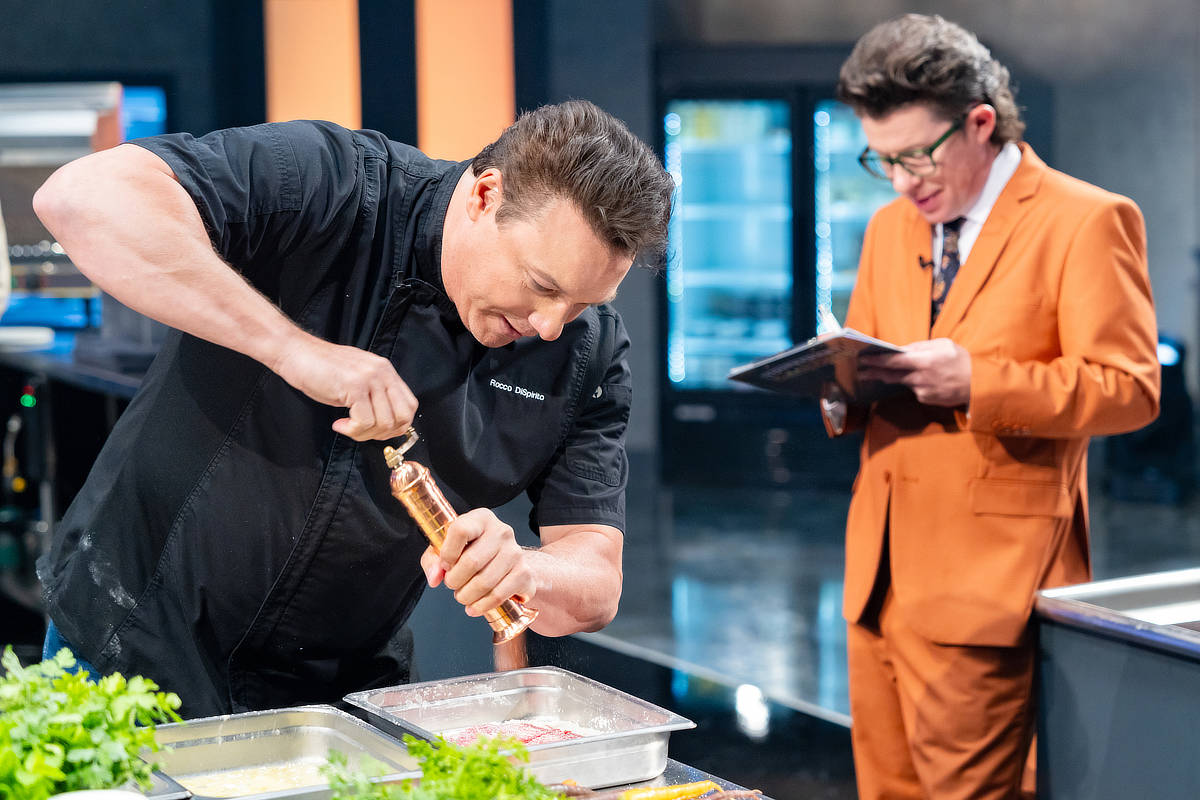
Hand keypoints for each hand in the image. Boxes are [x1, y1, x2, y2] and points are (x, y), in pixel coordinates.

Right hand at [271, 331, 417, 439]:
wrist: (295, 353)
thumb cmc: (321, 369)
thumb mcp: (356, 379)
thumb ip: (375, 396)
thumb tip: (387, 424)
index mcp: (385, 370)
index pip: (410, 405)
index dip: (398, 426)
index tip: (378, 431)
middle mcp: (382, 372)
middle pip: (402, 417)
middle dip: (383, 433)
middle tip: (362, 432)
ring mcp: (369, 378)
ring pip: (383, 422)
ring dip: (364, 433)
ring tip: (347, 427)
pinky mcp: (354, 386)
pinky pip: (364, 421)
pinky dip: (352, 430)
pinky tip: (339, 424)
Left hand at [420, 508, 535, 616]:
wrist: (506, 563)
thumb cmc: (473, 552)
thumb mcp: (448, 549)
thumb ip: (433, 560)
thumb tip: (435, 577)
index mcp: (481, 519)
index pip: (461, 530)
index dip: (447, 553)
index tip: (445, 566)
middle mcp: (502, 531)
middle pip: (471, 562)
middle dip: (454, 581)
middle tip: (452, 585)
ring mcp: (515, 553)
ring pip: (484, 582)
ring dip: (466, 596)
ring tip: (463, 596)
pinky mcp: (524, 574)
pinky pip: (498, 595)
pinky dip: (482, 606)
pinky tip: (474, 607)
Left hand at [858, 338, 971, 406]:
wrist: (980, 384)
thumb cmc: (961, 360)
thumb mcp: (943, 345)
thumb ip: (920, 346)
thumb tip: (901, 349)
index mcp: (924, 360)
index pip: (893, 361)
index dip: (877, 360)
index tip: (863, 359)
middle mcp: (921, 377)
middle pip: (891, 375)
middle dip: (875, 372)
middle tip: (861, 371)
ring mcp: (923, 391)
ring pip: (903, 382)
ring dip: (893, 377)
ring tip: (880, 373)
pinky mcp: (926, 399)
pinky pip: (915, 389)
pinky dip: (914, 383)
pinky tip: (923, 380)